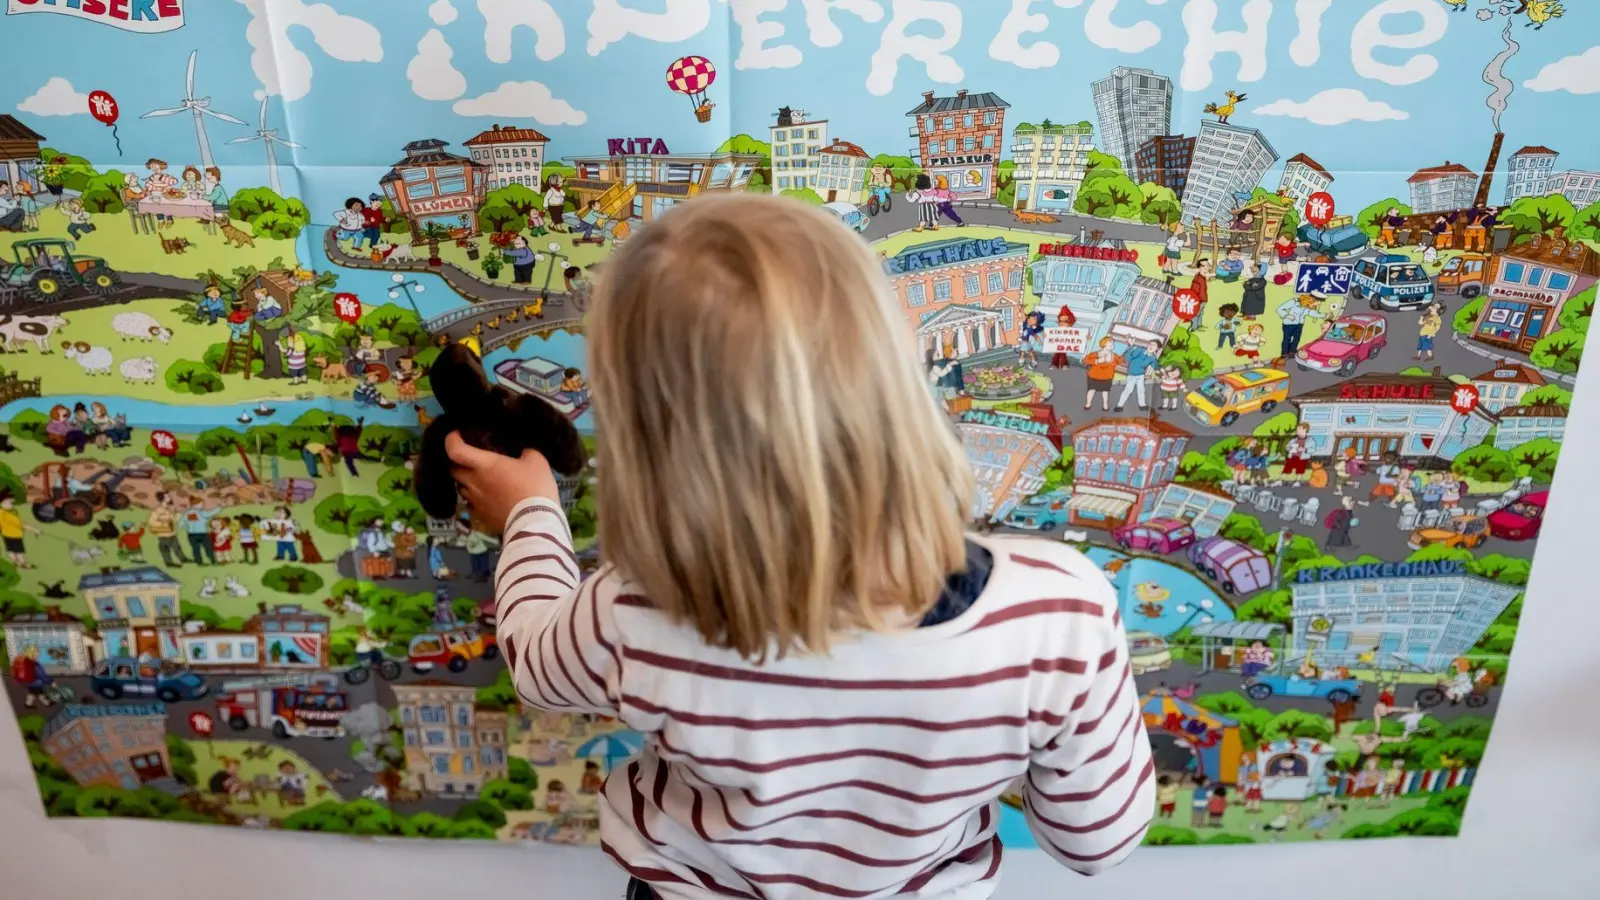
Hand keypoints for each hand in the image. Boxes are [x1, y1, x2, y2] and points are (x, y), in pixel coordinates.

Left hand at [445, 432, 560, 532]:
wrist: (535, 522)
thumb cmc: (534, 487)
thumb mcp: (537, 461)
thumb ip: (525, 451)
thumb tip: (522, 450)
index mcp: (484, 465)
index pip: (455, 450)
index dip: (451, 440)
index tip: (457, 436)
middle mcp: (473, 482)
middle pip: (453, 469)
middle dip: (458, 462)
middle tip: (471, 458)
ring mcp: (475, 501)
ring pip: (461, 487)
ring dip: (466, 480)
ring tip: (479, 478)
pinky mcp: (481, 516)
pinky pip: (471, 503)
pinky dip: (476, 497)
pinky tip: (488, 497)